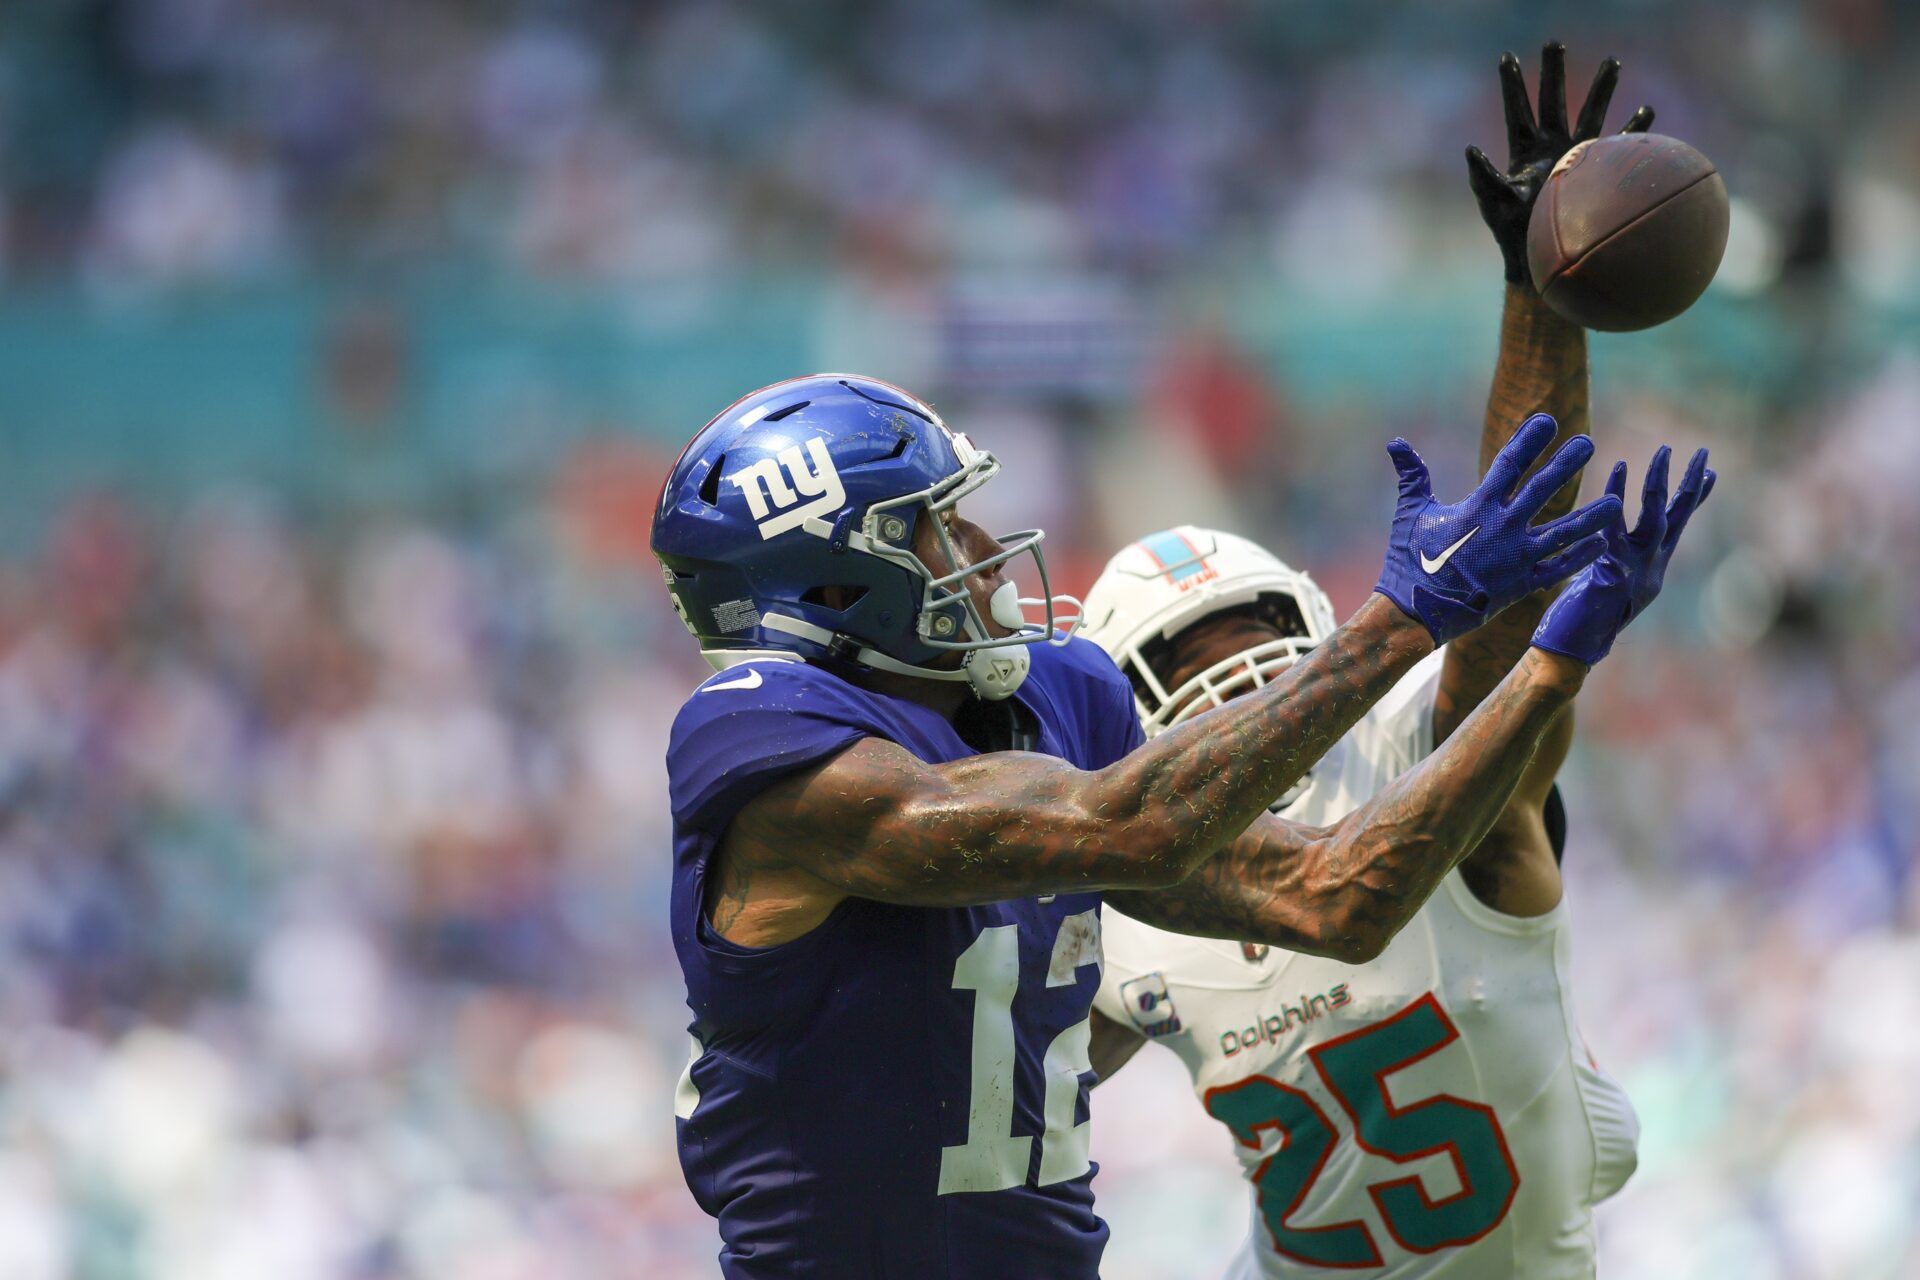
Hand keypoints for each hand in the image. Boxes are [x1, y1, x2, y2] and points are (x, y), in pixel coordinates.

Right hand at [1375, 413, 1622, 643]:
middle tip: (1588, 443)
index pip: (1509, 464)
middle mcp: (1503, 528)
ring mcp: (1517, 558)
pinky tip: (1602, 543)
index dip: (1530, 440)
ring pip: (1564, 532)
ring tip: (1617, 501)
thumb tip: (1395, 443)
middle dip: (1567, 464)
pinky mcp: (1524, 585)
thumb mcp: (1410, 514)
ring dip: (1592, 515)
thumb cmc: (1410, 561)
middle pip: (1544, 489)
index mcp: (1477, 507)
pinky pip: (1560, 568)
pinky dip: (1582, 556)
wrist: (1416, 612)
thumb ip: (1411, 476)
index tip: (1548, 421)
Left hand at [1466, 42, 1655, 285]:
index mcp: (1522, 151)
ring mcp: (1575, 156)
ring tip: (1613, 61)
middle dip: (1553, 72)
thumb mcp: (1494, 202)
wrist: (1541, 255)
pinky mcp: (1597, 171)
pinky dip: (1634, 129)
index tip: (1508, 57)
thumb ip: (1483, 178)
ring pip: (1591, 113)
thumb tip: (1470, 150)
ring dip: (1602, 88)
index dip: (1513, 85)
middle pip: (1553, 101)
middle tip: (1555, 42)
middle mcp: (1550, 146)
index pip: (1517, 110)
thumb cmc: (1512, 231)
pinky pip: (1619, 144)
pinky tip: (1647, 111)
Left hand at [1532, 445, 1716, 664]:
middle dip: (1691, 484)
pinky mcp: (1614, 574)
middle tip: (1703, 451)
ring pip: (1656, 519)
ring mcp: (1637, 571)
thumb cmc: (1581, 615)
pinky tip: (1618, 469)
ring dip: (1660, 483)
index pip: (1678, 526)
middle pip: (1679, 518)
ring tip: (1665, 452)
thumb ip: (1614, 556)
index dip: (1695, 499)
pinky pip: (1615, 530)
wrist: (1572, 648)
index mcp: (1652, 568)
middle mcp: (1652, 567)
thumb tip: (1610, 538)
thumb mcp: (1607, 580)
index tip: (1710, 472)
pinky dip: (1615, 499)